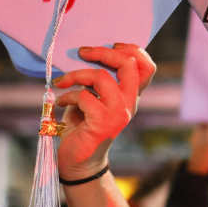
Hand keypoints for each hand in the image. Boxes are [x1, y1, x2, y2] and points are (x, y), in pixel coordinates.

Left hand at [54, 44, 155, 179]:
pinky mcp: (103, 124)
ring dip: (76, 75)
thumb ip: (98, 80)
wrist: (79, 161)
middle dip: (103, 52)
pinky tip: (61, 102)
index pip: (146, 67)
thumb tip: (85, 53)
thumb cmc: (83, 125)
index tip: (111, 45)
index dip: (132, 49)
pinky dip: (68, 95)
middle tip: (82, 52)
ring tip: (63, 82)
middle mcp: (130, 104)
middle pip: (128, 64)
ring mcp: (119, 114)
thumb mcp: (93, 98)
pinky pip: (84, 96)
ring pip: (101, 77)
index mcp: (131, 96)